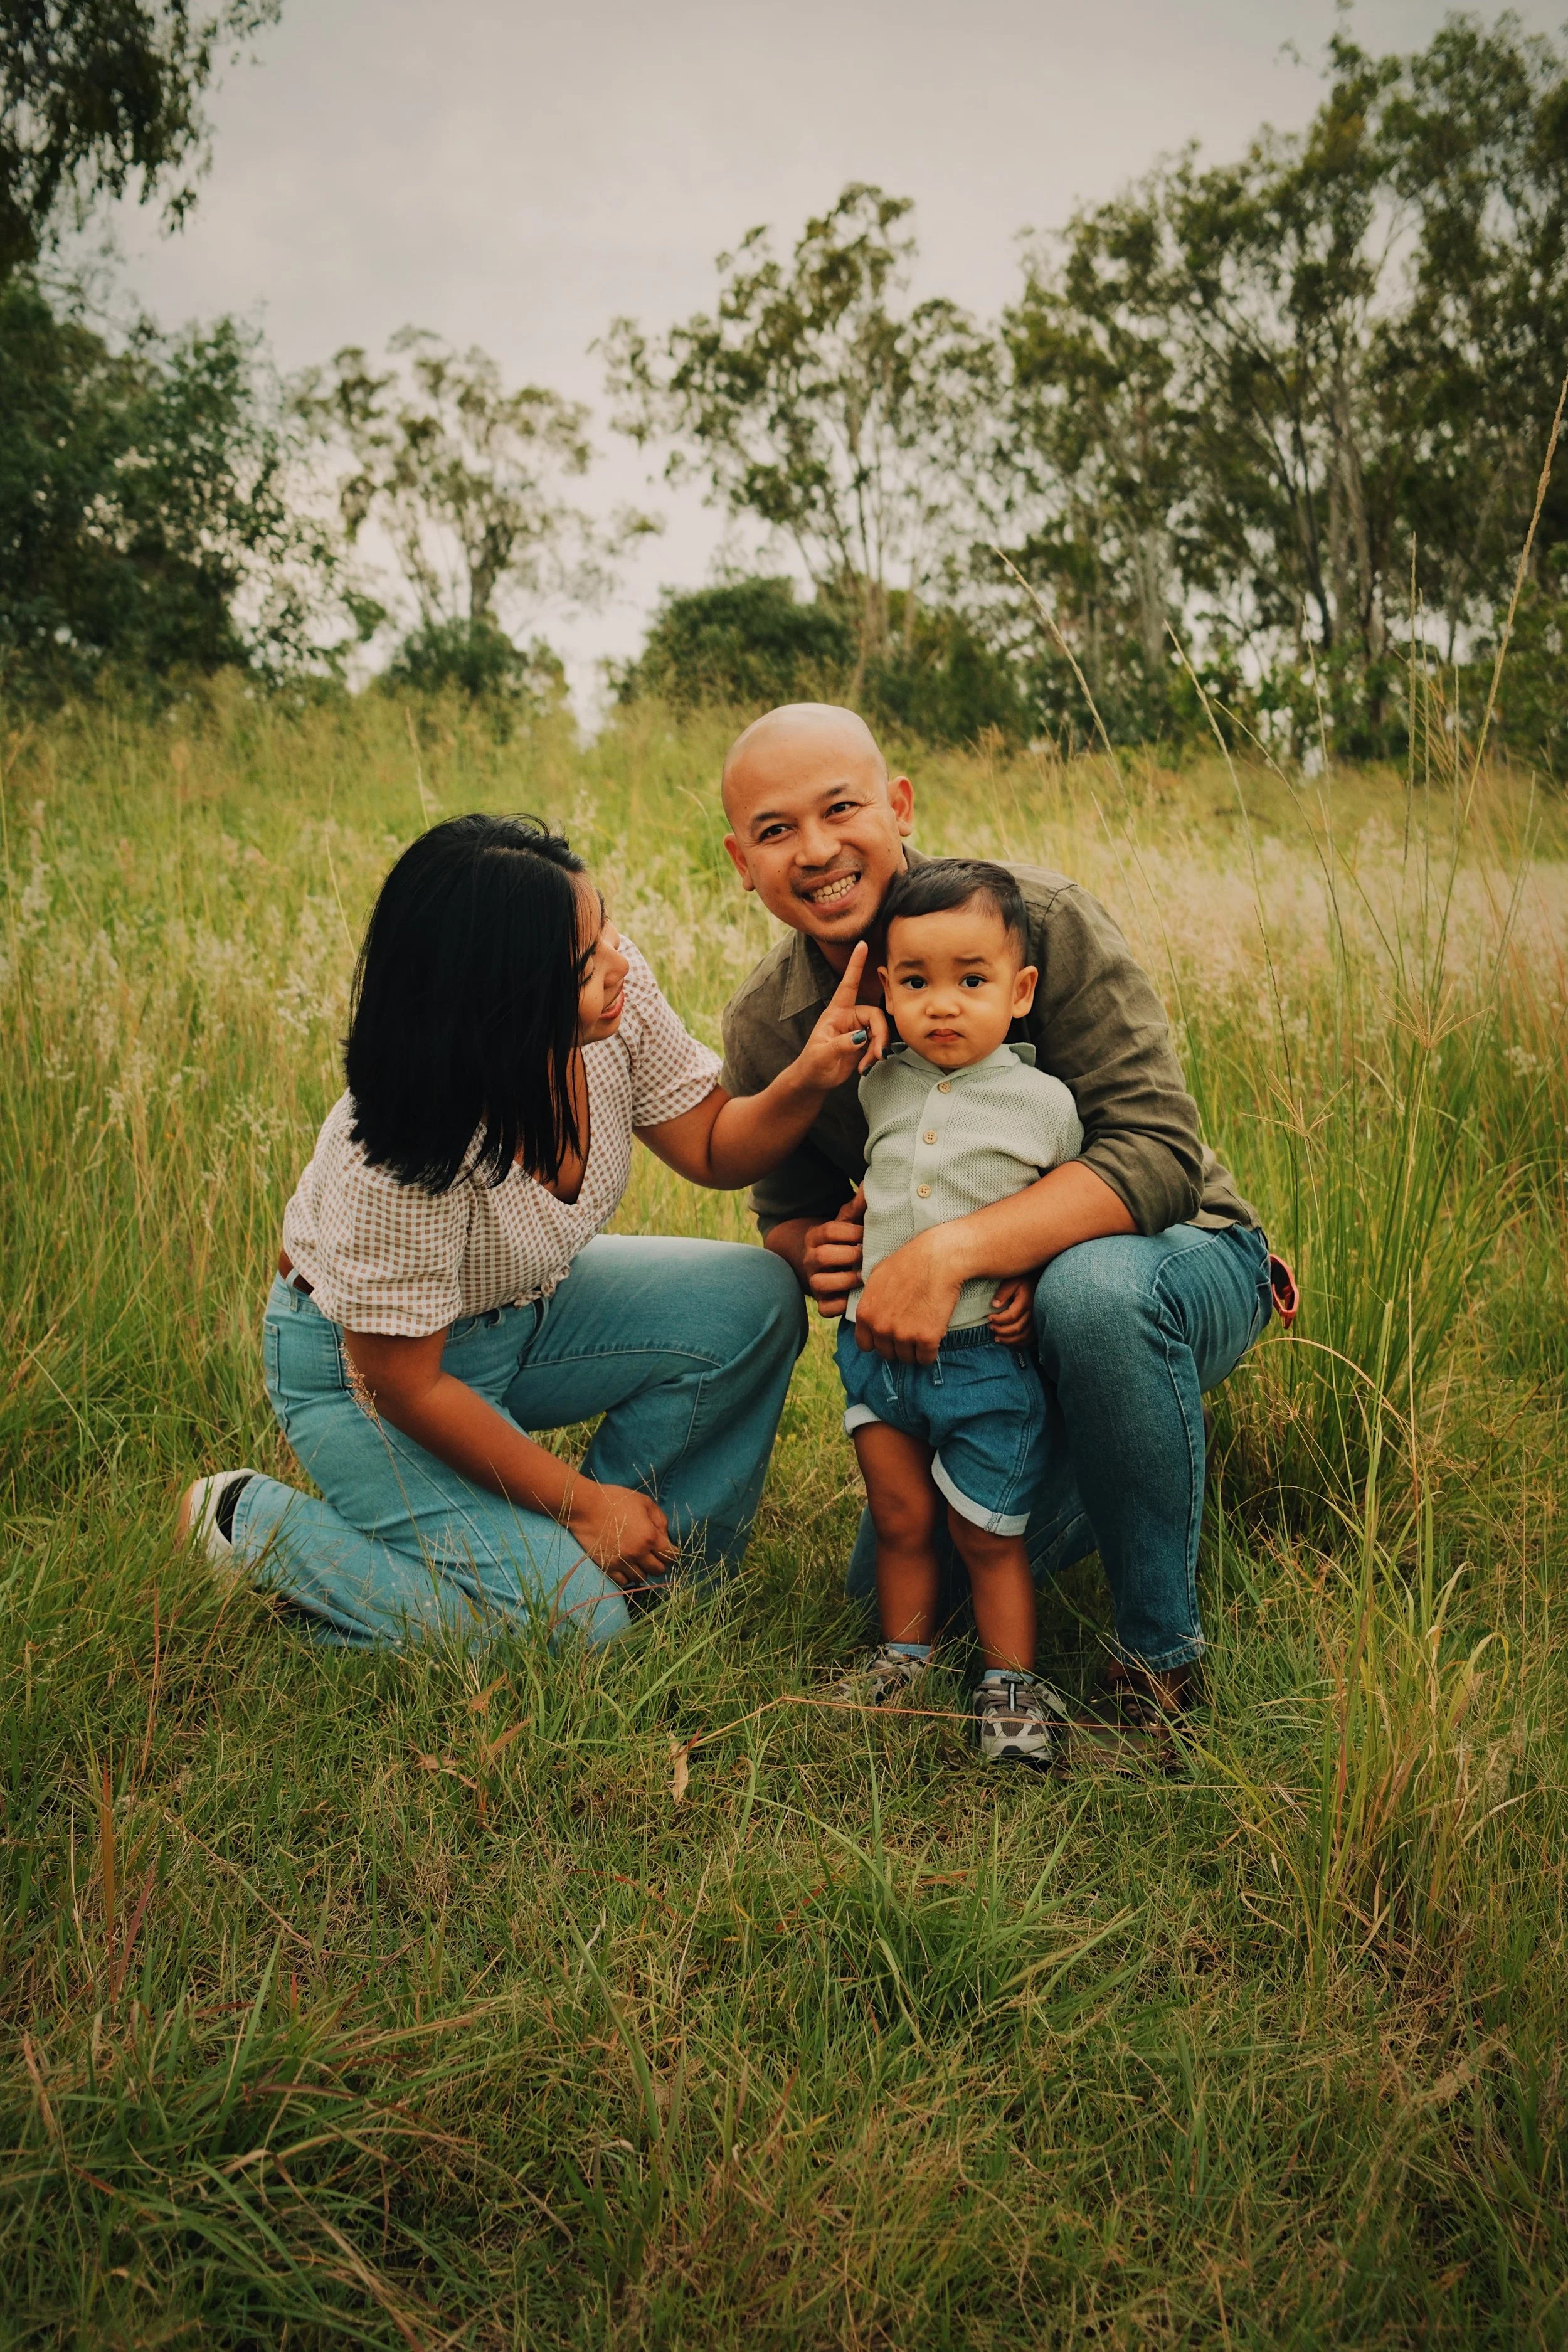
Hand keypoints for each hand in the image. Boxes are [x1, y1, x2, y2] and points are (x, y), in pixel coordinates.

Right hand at [566, 1479, 677, 1584]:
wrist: (585, 1507)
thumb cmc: (616, 1500)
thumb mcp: (644, 1502)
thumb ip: (660, 1520)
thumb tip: (666, 1537)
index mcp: (649, 1537)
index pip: (670, 1556)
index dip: (671, 1553)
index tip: (667, 1549)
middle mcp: (638, 1553)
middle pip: (658, 1570)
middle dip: (659, 1562)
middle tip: (653, 1555)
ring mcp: (622, 1562)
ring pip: (641, 1578)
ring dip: (643, 1570)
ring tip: (638, 1559)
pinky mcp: (607, 1567)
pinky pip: (624, 1582)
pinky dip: (627, 1576)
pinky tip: (626, 1566)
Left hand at [794, 941, 888, 1091]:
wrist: (814, 1080)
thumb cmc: (812, 1064)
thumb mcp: (823, 1054)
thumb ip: (842, 1044)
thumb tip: (862, 1037)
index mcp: (836, 1012)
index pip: (848, 985)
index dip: (856, 965)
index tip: (862, 944)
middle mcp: (848, 1017)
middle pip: (875, 1015)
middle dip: (880, 1035)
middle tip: (878, 1055)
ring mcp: (857, 1029)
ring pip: (880, 1030)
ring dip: (878, 1048)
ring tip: (868, 1065)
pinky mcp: (863, 1042)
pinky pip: (878, 1043)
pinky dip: (875, 1056)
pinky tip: (866, 1067)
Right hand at [802, 1188, 865, 1317]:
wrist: (823, 1265)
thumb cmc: (843, 1241)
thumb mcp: (846, 1223)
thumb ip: (857, 1207)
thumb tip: (869, 1185)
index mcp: (816, 1236)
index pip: (830, 1230)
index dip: (852, 1232)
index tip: (868, 1234)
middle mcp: (811, 1259)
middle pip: (823, 1256)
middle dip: (850, 1255)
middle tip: (867, 1255)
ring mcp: (814, 1282)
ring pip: (821, 1283)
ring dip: (846, 1280)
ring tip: (863, 1276)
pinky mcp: (821, 1302)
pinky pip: (827, 1308)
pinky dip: (841, 1305)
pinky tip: (856, 1297)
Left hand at [852, 1229, 964, 1364]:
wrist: (937, 1259)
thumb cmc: (909, 1262)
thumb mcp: (877, 1277)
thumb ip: (870, 1300)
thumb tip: (870, 1312)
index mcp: (866, 1314)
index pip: (865, 1345)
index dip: (877, 1342)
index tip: (888, 1337)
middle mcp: (881, 1327)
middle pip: (886, 1354)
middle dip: (897, 1346)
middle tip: (910, 1332)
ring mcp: (903, 1335)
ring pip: (906, 1358)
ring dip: (914, 1350)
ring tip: (923, 1332)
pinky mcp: (926, 1339)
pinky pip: (926, 1359)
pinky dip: (930, 1353)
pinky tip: (934, 1339)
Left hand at [987, 1275, 1036, 1347]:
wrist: (1039, 1281)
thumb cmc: (1023, 1280)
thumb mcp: (1011, 1281)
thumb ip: (1003, 1292)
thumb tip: (994, 1305)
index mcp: (1025, 1302)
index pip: (1011, 1317)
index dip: (999, 1320)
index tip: (989, 1317)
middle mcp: (1032, 1313)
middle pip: (1016, 1329)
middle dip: (1001, 1331)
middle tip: (991, 1327)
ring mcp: (1036, 1320)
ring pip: (1023, 1336)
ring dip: (1008, 1340)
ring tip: (996, 1337)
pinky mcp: (1037, 1325)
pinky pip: (1028, 1338)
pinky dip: (1018, 1343)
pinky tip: (1008, 1341)